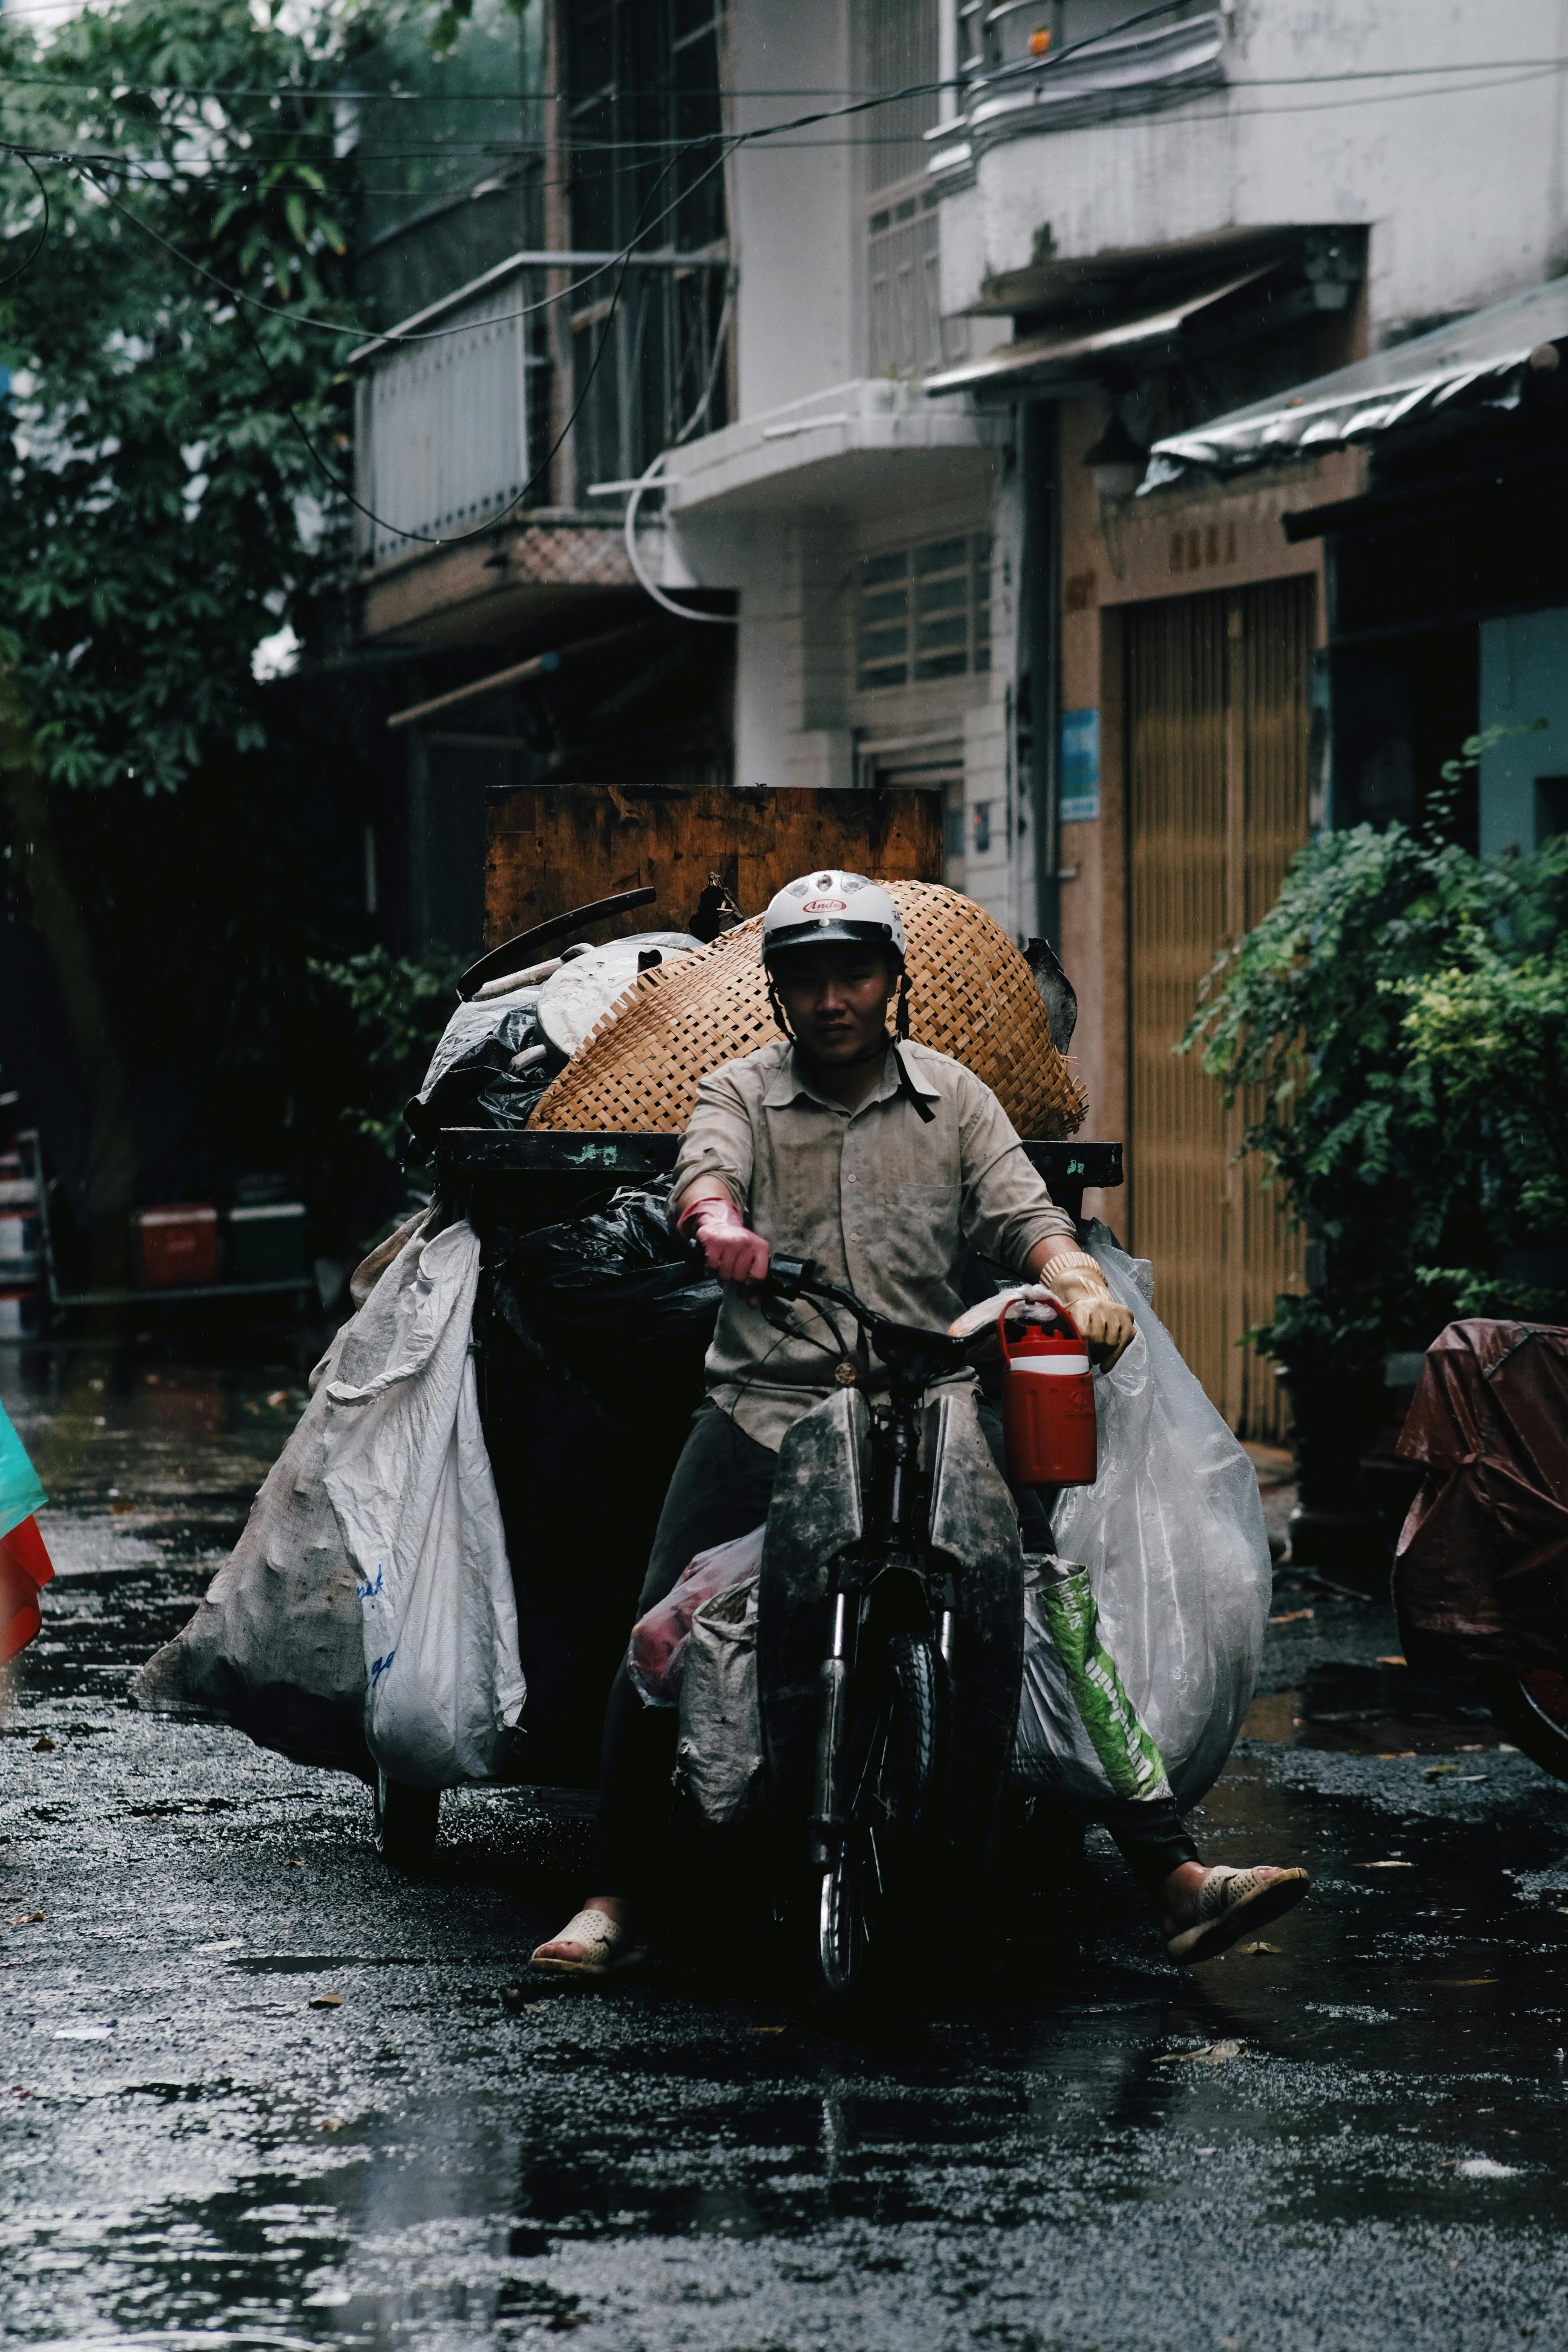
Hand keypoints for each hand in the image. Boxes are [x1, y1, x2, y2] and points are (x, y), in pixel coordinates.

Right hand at [677, 1192, 770, 1289]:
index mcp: (760, 1247)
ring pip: (725, 1274)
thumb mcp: (749, 1259)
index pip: (758, 1276)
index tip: (742, 1292)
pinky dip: (710, 1270)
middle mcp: (746, 1242)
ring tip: (721, 1268)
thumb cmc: (737, 1247)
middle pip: (739, 1277)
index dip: (749, 1288)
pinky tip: (711, 1265)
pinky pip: (712, 1267)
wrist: (719, 1223)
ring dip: (720, 1275)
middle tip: (729, 1274)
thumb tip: (751, 1304)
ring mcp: (730, 1241)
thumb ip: (752, 1283)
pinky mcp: (713, 1241)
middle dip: (732, 1280)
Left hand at [1032, 1251, 1135, 1370]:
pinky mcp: (1128, 1320)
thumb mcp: (1062, 1315)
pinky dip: (1114, 1357)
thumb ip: (1051, 1323)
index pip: (1085, 1334)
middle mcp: (1101, 1308)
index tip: (1079, 1360)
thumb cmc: (1075, 1313)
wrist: (1093, 1295)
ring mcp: (1117, 1314)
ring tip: (1094, 1357)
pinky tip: (1105, 1364)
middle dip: (1092, 1354)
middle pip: (1099, 1341)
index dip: (1083, 1351)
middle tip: (1086, 1360)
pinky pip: (1123, 1344)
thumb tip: (1036, 1328)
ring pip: (1111, 1344)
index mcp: (1082, 1307)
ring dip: (1102, 1356)